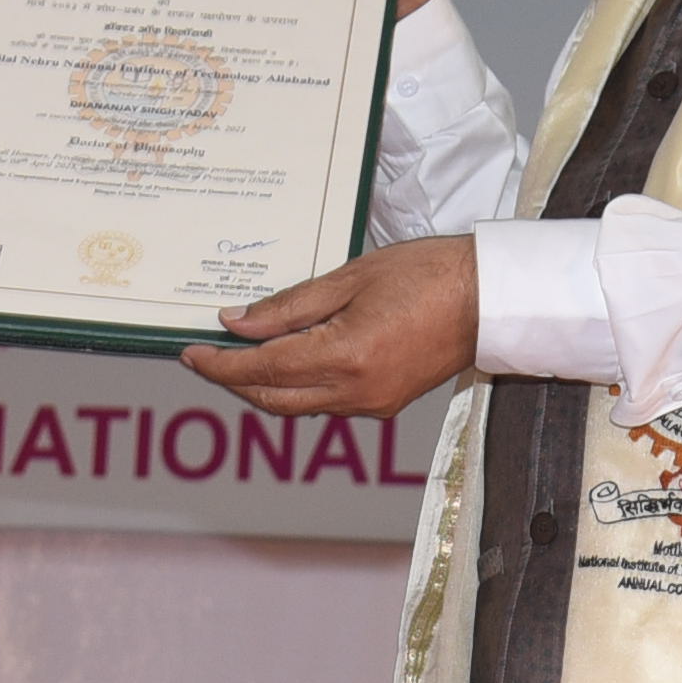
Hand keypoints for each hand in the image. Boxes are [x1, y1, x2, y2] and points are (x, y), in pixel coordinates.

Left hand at [184, 235, 477, 416]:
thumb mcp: (349, 278)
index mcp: (344, 356)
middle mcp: (356, 391)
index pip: (262, 369)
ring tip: (239, 358)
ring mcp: (372, 403)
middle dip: (233, 381)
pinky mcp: (385, 403)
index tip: (192, 354)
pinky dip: (298, 388)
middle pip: (273, 398)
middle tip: (205, 358)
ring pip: (298, 406)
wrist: (489, 299)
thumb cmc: (428, 275)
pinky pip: (326, 404)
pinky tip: (288, 362)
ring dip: (264, 387)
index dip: (221, 365)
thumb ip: (288, 306)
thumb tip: (238, 323)